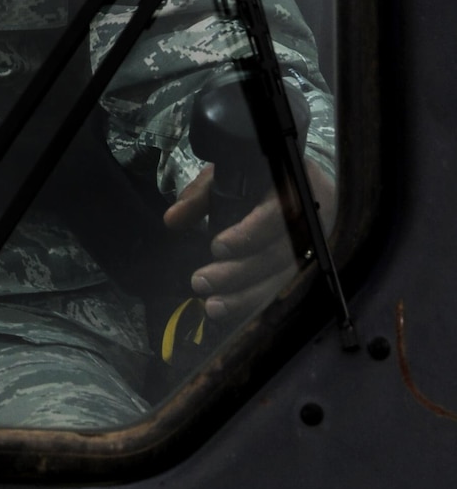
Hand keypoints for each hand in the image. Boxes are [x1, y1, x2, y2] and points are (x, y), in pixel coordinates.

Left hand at [164, 158, 336, 326]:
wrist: (297, 184)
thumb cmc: (257, 179)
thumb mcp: (228, 176)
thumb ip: (200, 197)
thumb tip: (173, 220)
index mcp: (294, 184)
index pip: (280, 211)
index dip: (251, 232)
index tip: (218, 247)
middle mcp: (313, 217)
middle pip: (281, 253)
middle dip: (239, 272)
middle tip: (201, 281)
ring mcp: (315, 245)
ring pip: (284, 277)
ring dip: (246, 296)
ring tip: (212, 306)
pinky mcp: (309, 266)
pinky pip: (284, 289)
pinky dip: (256, 302)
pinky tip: (230, 311)